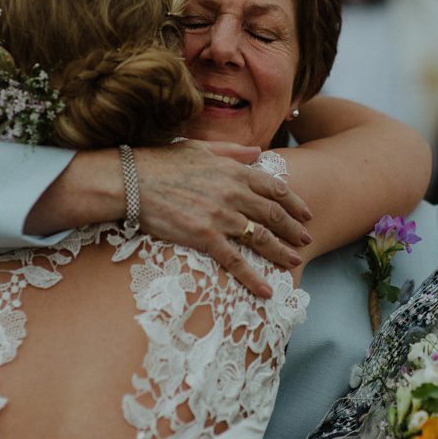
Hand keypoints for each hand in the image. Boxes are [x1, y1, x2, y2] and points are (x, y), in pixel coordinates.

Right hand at [134, 140, 312, 297]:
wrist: (130, 179)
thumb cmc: (160, 161)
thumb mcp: (201, 148)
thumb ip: (233, 150)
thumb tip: (258, 152)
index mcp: (233, 170)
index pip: (274, 188)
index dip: (294, 202)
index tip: (306, 214)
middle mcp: (233, 192)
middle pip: (273, 214)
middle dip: (294, 229)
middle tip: (306, 240)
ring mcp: (220, 216)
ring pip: (261, 237)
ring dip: (281, 252)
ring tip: (294, 262)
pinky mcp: (204, 236)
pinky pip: (236, 261)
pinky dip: (254, 277)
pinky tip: (266, 290)